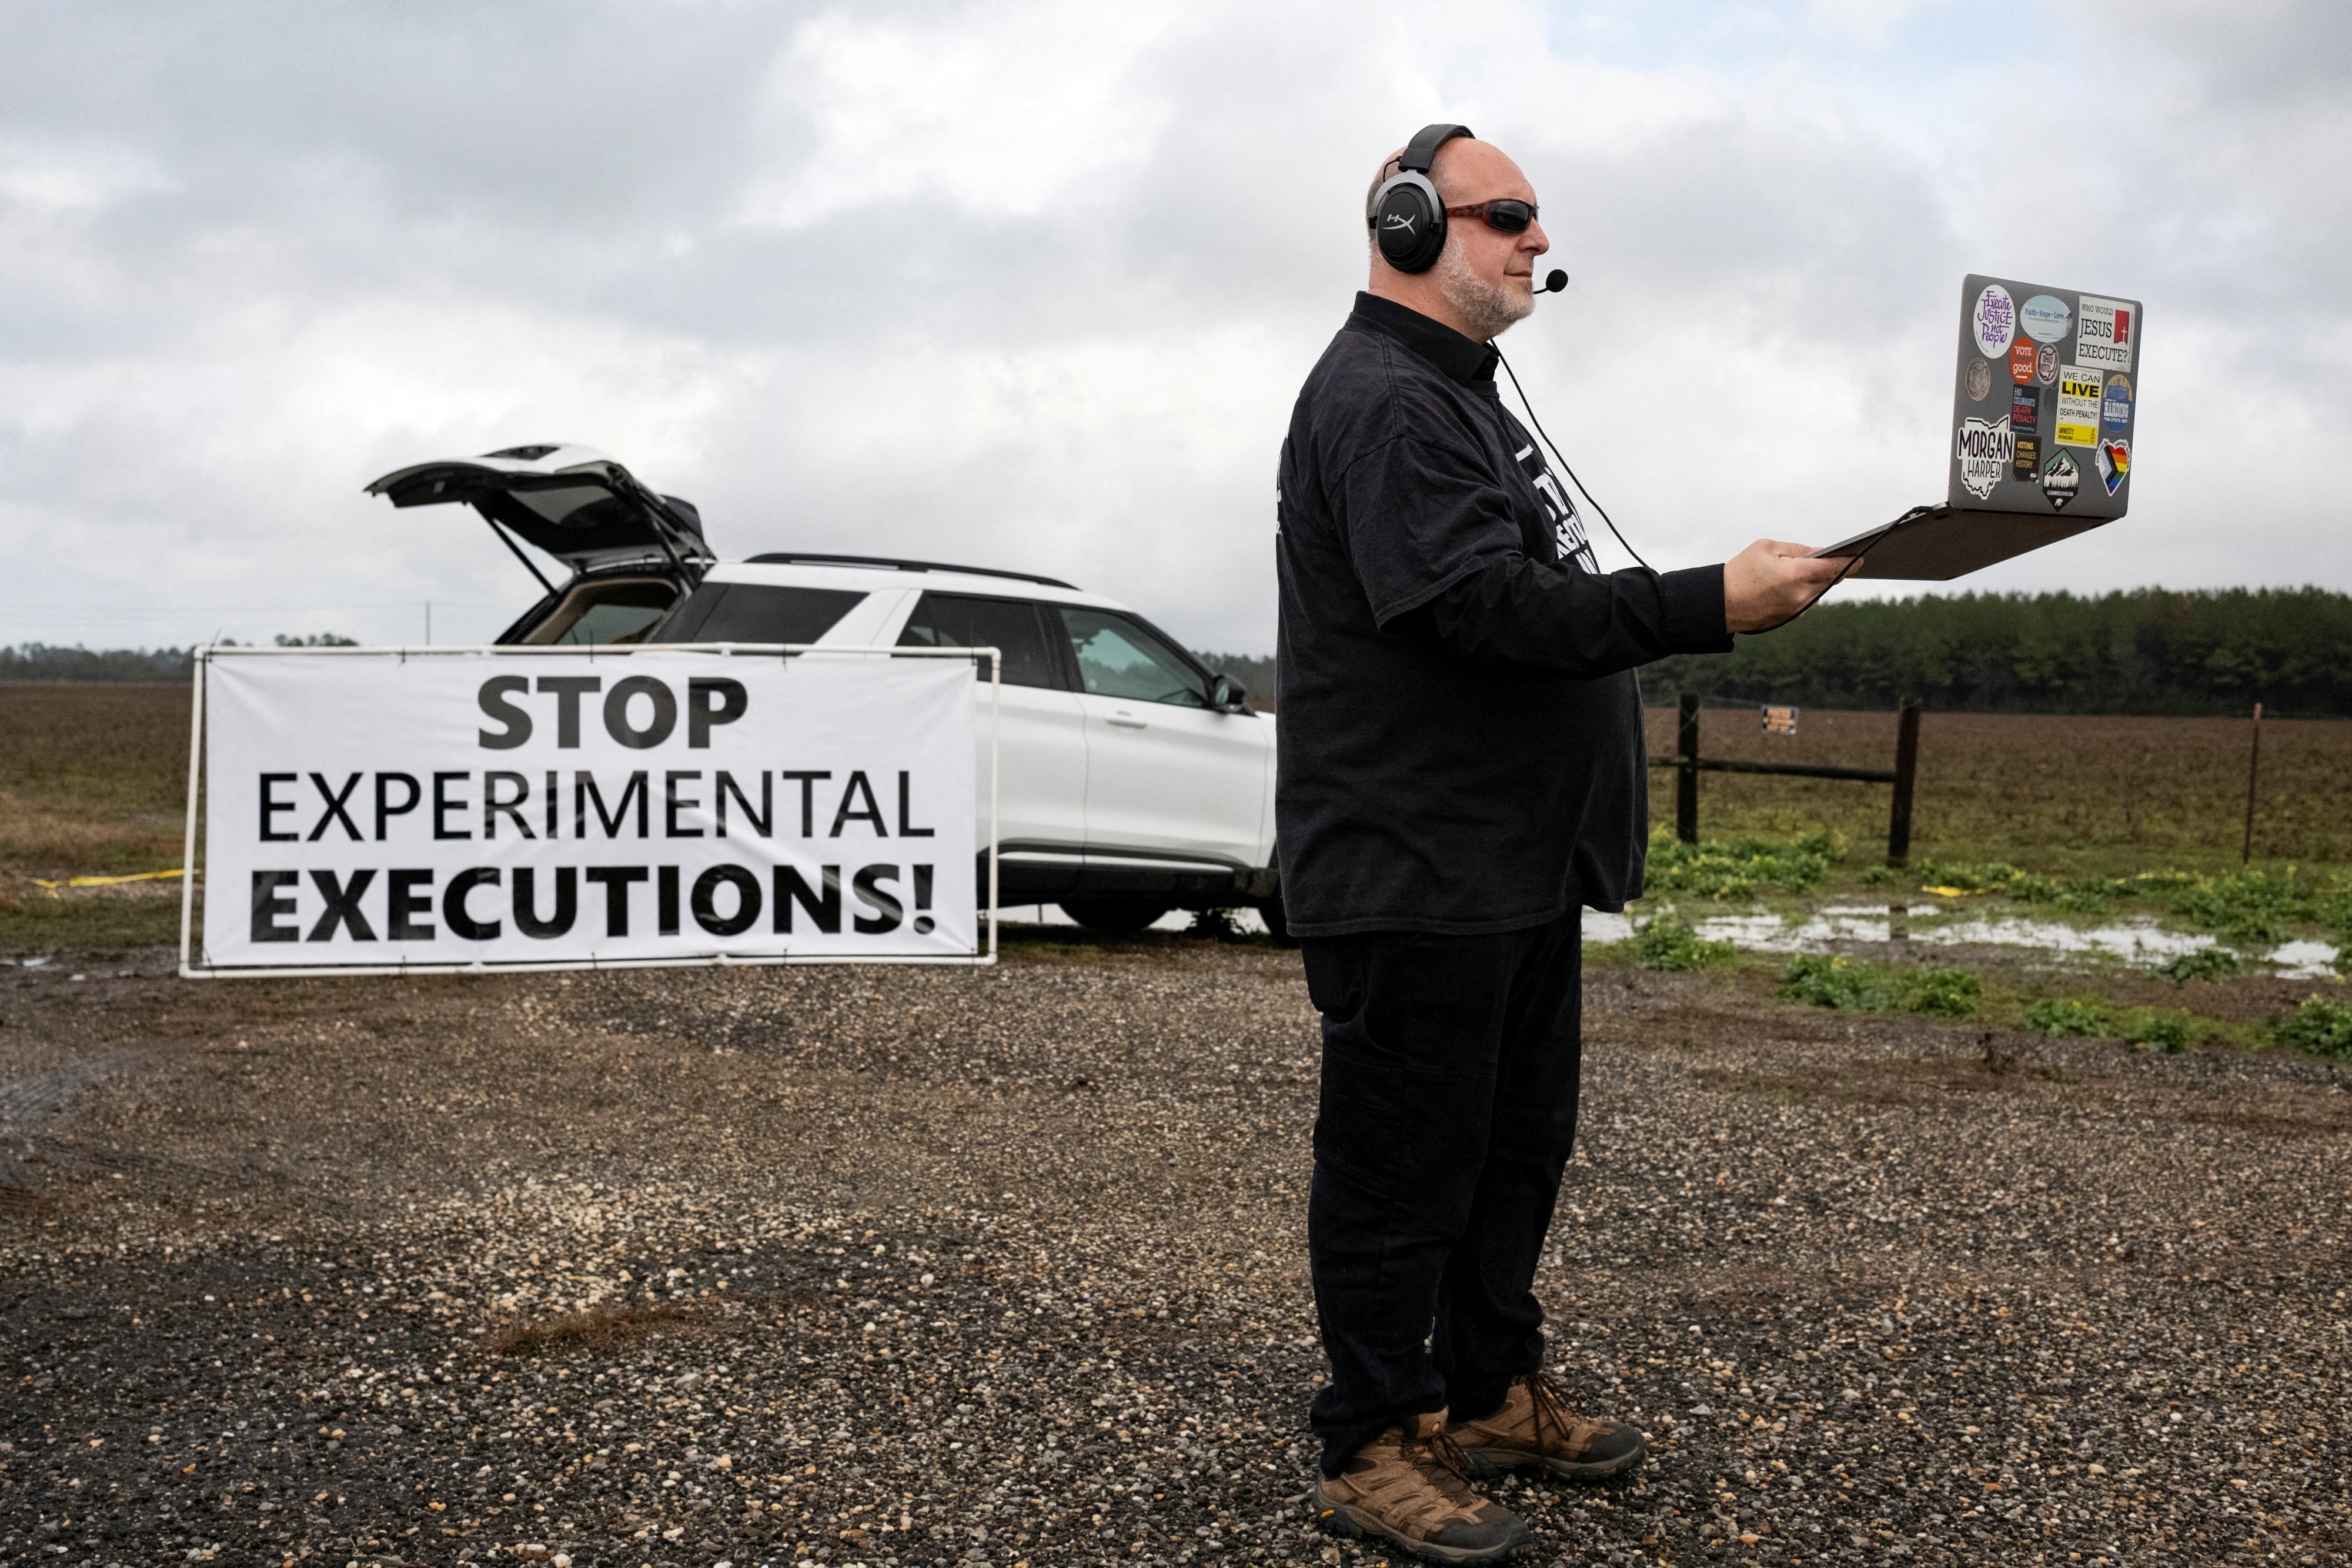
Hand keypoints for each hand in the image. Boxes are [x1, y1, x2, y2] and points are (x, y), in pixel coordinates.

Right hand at [1723, 539, 1854, 633]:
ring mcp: (1796, 610)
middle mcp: (1800, 595)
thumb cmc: (1740, 572)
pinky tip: (1790, 584)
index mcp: (1796, 575)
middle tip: (1832, 559)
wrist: (1720, 604)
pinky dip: (1803, 591)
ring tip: (1803, 571)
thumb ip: (1797, 549)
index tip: (1860, 558)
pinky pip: (1805, 601)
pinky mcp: (1789, 618)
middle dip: (1830, 569)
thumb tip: (1818, 553)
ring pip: (1817, 591)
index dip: (1849, 561)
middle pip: (1828, 580)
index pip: (1833, 567)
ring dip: (1815, 581)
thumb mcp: (1767, 548)